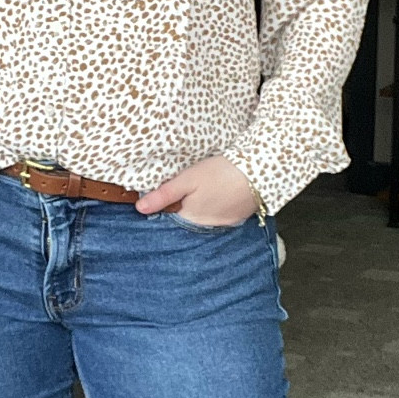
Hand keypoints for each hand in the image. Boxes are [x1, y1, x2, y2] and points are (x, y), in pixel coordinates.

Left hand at [136, 154, 256, 226]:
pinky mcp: (237, 219)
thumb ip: (164, 195)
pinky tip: (217, 196)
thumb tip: (140, 208)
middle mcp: (206, 227)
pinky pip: (219, 218)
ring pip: (204, 220)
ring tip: (203, 193)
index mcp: (191, 219)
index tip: (163, 200)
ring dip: (200, 210)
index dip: (165, 210)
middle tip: (187, 192)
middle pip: (187, 221)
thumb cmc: (220, 173)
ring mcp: (224, 225)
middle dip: (183, 210)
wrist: (258, 170)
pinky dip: (216, 209)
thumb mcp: (187, 179)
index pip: (170, 221)